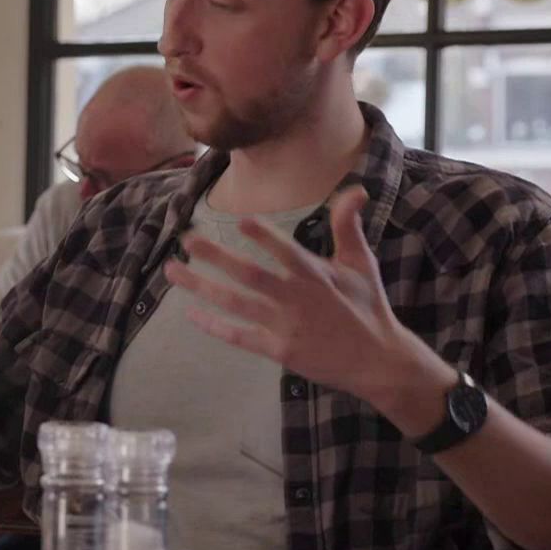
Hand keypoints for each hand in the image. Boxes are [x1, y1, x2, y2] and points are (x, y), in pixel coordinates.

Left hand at [161, 187, 447, 411]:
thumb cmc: (368, 306)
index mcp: (316, 275)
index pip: (286, 250)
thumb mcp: (362, 264)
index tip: (238, 220)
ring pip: (235, 303)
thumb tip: (355, 188)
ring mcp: (286, 325)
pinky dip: (216, 327)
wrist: (378, 361)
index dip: (264, 235)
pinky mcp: (280, 350)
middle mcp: (297, 298)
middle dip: (215, 256)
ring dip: (201, 286)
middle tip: (186, 240)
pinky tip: (192, 314)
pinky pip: (241, 337)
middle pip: (249, 274)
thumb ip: (348, 227)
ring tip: (172, 272)